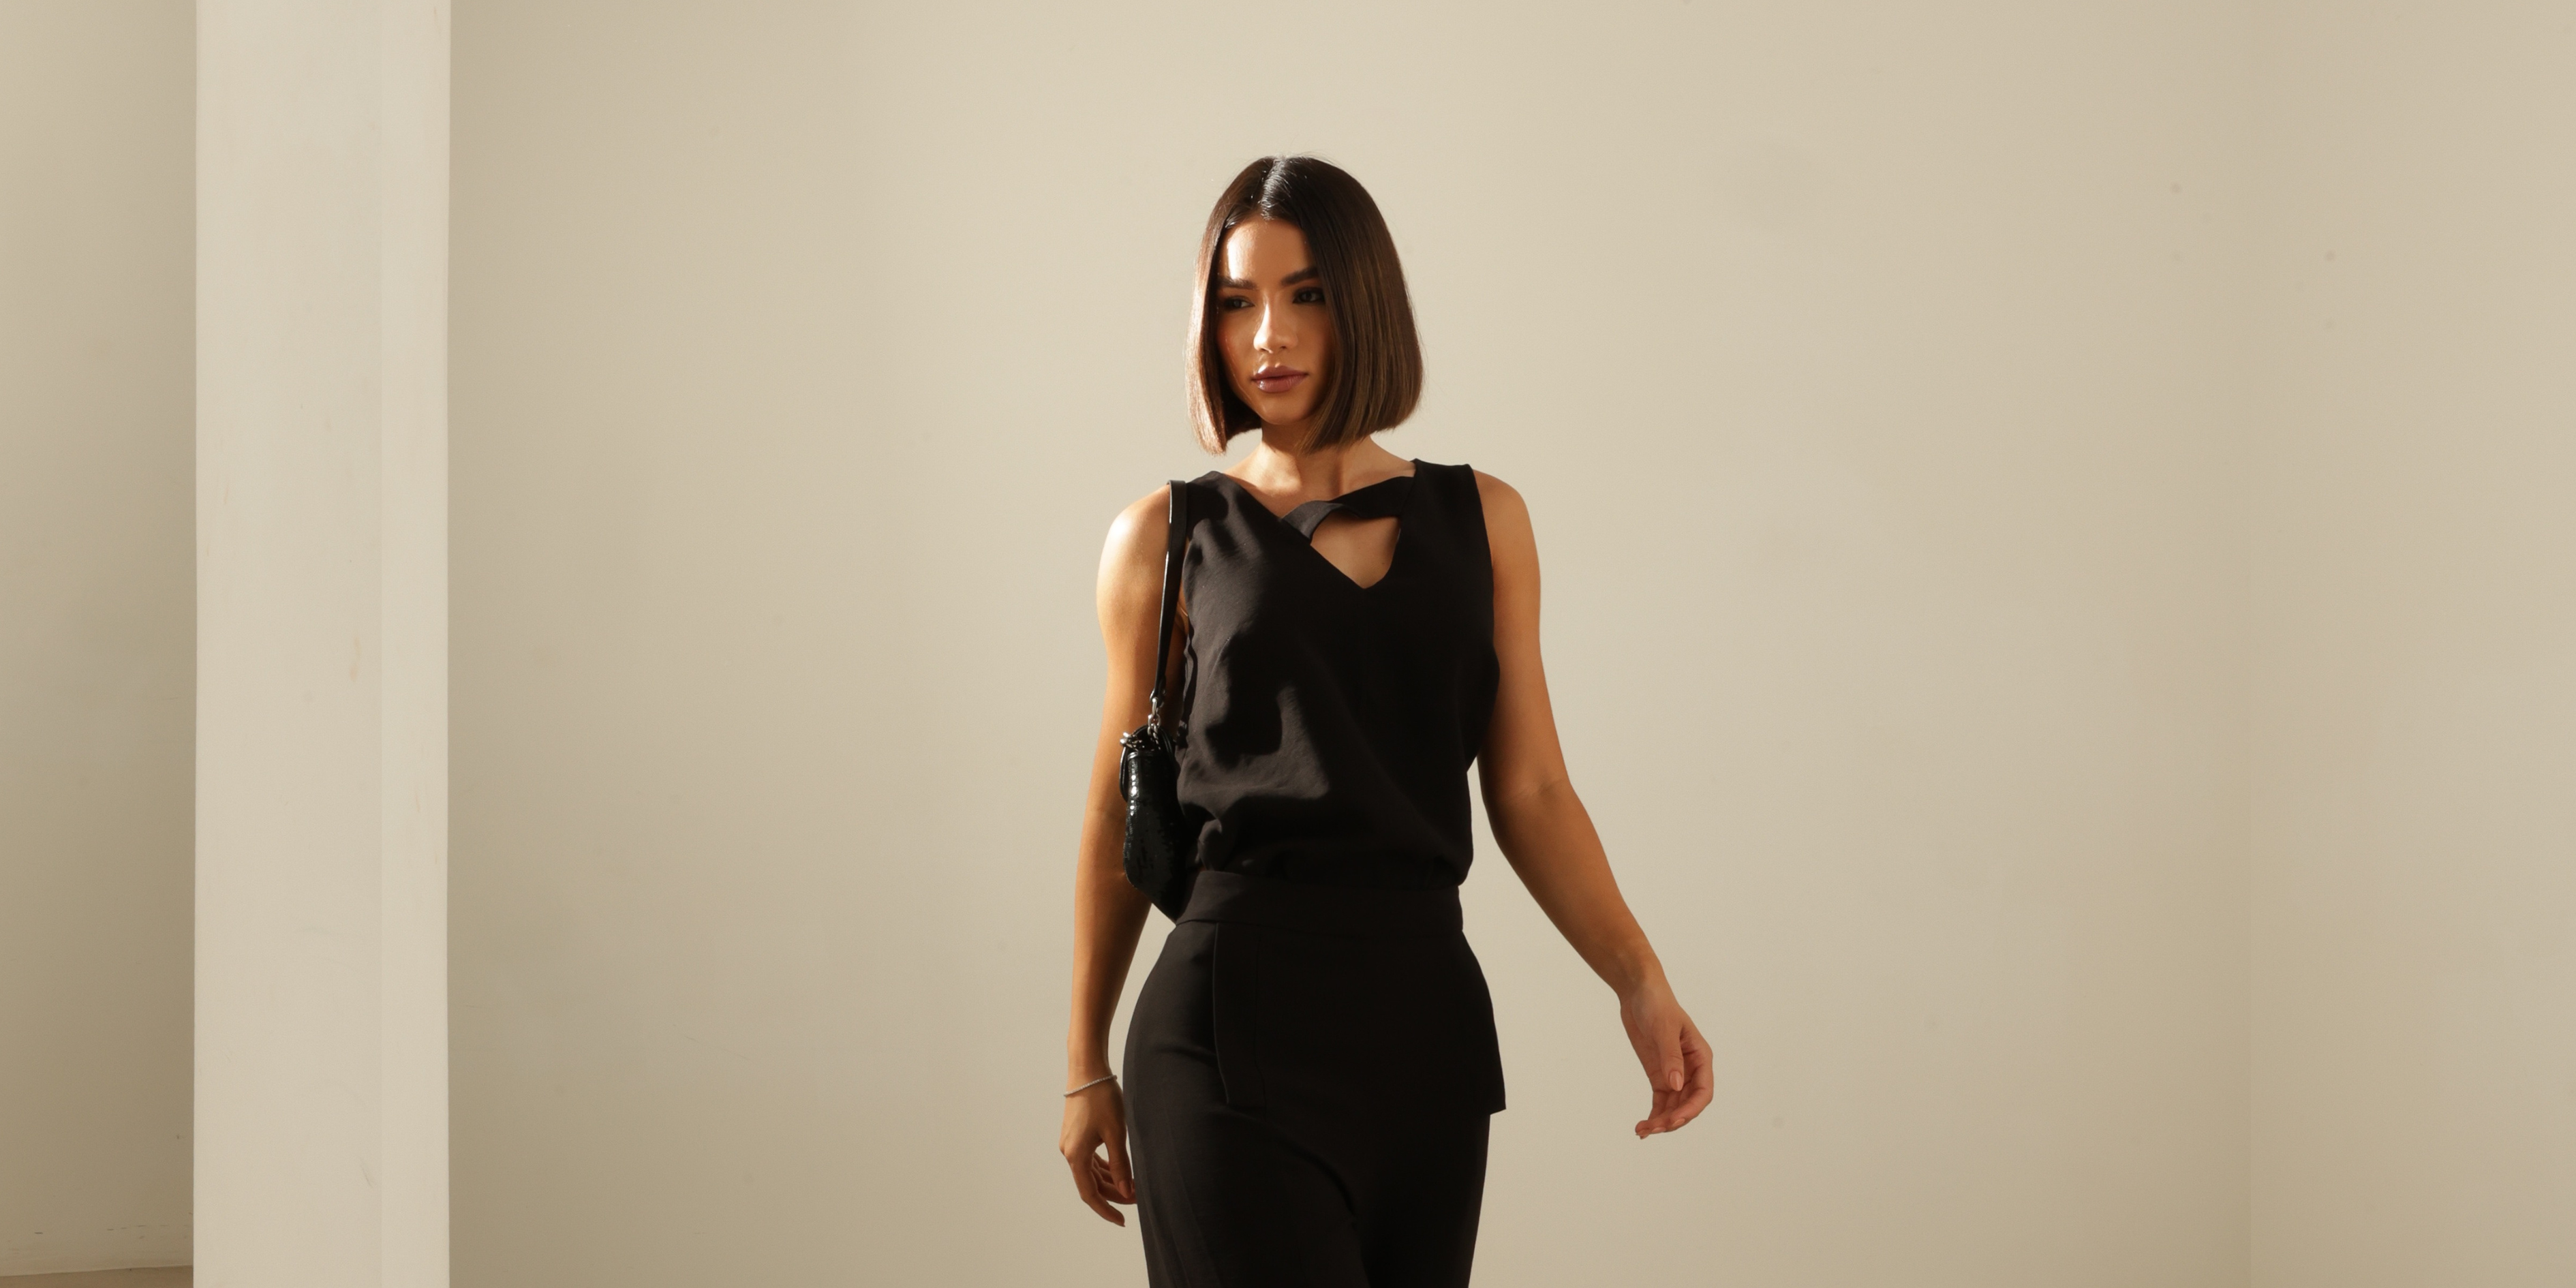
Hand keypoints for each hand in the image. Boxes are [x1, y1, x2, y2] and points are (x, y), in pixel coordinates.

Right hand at [1058, 1078, 1135, 1224]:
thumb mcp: (1116, 1133)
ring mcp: (1071, 1143)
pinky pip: (1090, 1159)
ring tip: (1133, 1187)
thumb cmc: (1101, 1098)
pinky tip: (1119, 1170)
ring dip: (1110, 1181)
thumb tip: (1127, 1192)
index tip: (1121, 1221)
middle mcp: (1069, 1151)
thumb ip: (1121, 1165)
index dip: (1105, 1209)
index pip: (1089, 1193)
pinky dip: (1104, 1167)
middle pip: (1091, 1183)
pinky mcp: (1076, 1134)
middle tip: (1137, 1200)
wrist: (1088, 1070)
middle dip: (1113, 1194)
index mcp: (1076, 1155)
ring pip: (1091, 1171)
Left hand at [1619, 973, 1712, 1137]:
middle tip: (1653, 1128)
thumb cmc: (1656, 1004)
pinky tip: (1642, 1126)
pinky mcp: (1659, 1074)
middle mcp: (1691, 1069)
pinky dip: (1654, 1114)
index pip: (1703, 1091)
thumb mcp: (1663, 1028)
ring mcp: (1675, 1073)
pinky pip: (1661, 1101)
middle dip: (1673, 1119)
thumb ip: (1671, 1058)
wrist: (1638, 991)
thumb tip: (1676, 1085)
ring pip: (1674, 1106)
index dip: (1691, 1109)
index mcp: (1700, 1057)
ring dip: (1661, 1121)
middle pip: (1688, 1104)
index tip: (1673, 1120)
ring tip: (1643, 1131)